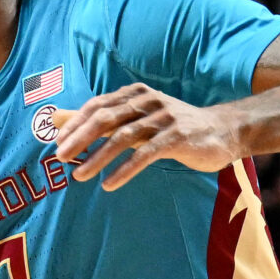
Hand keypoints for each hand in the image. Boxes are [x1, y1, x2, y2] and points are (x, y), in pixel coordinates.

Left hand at [52, 83, 244, 191]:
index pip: (97, 106)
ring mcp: (163, 118)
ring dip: (97, 157)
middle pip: (105, 118)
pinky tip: (109, 184)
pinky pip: (145, 154)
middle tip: (59, 158)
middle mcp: (147, 102)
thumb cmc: (173, 127)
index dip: (74, 124)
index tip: (56, 144)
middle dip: (79, 139)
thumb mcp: (138, 119)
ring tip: (79, 175)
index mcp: (135, 94)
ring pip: (123, 137)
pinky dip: (124, 170)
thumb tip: (60, 120)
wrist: (223, 130)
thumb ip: (104, 120)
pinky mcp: (177, 137)